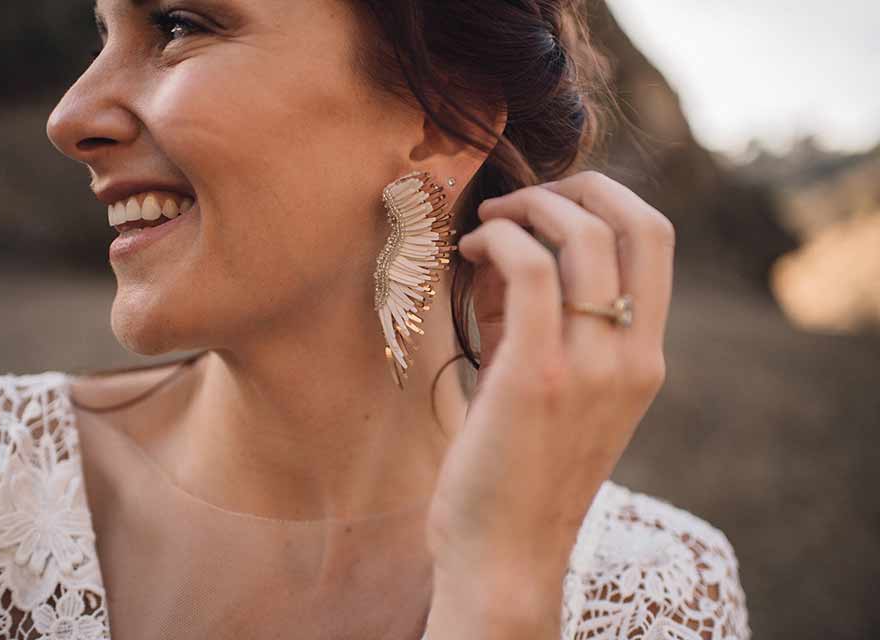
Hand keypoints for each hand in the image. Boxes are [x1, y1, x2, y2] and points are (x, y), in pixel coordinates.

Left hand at [424, 171, 675, 621]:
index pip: (657, 239)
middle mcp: (632, 357)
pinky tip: (472, 251)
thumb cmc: (518, 470)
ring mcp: (592, 367)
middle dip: (574, 186)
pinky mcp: (538, 377)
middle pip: (635, 221)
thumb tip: (505, 248)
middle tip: (517, 201)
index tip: (550, 203)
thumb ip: (536, 318)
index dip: (607, 196)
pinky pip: (532, 271)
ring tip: (486, 223)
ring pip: (584, 236)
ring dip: (530, 207)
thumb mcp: (549, 387)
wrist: (505, 555)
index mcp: (645, 358)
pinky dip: (501, 240)